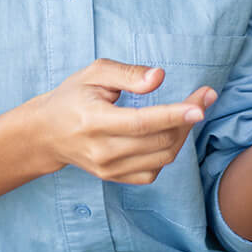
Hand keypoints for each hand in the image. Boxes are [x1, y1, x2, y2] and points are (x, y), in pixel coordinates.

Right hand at [31, 58, 216, 183]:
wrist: (45, 134)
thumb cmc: (72, 97)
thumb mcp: (94, 73)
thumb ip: (127, 73)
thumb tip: (159, 77)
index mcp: (94, 122)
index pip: (141, 123)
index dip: (173, 115)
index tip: (200, 105)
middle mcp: (102, 152)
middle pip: (158, 142)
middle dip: (188, 118)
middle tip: (205, 95)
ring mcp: (108, 170)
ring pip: (161, 158)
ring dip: (183, 133)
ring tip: (191, 110)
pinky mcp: (114, 178)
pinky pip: (153, 172)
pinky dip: (168, 152)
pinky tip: (170, 132)